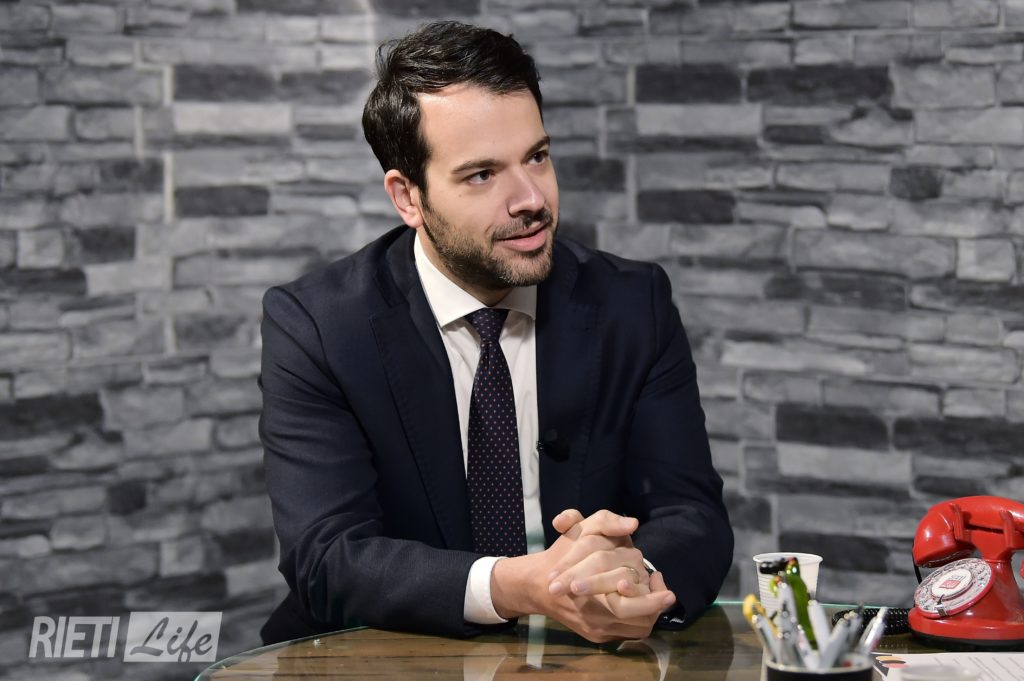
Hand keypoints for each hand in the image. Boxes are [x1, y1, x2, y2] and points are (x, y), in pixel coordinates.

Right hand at [490, 509, 675, 641]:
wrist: (539, 586)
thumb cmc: (561, 555)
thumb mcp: (579, 530)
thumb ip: (605, 522)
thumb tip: (632, 524)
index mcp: (589, 589)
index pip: (627, 603)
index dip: (648, 596)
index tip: (658, 576)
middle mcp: (593, 615)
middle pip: (635, 619)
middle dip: (654, 605)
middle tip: (669, 594)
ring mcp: (596, 628)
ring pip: (636, 628)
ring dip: (650, 612)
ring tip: (658, 595)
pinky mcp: (597, 636)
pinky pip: (627, 633)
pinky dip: (639, 619)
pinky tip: (643, 601)